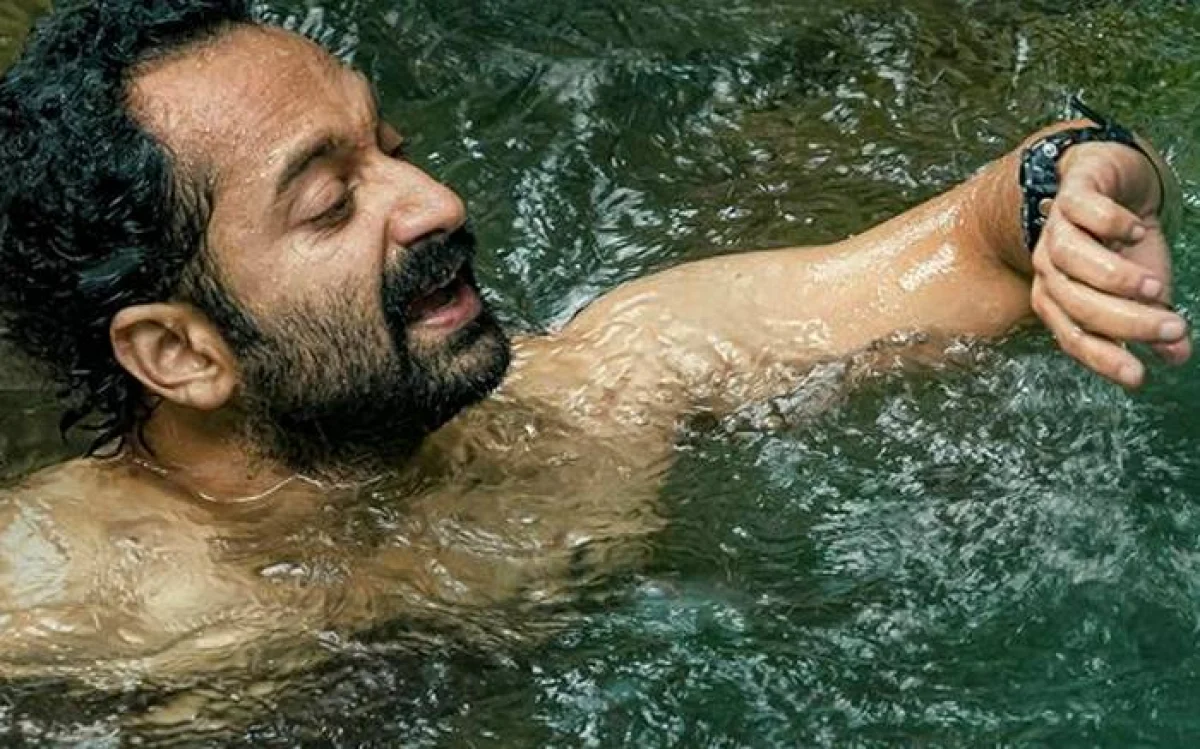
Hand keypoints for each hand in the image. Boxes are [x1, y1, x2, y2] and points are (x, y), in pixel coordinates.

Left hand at [1029, 141, 1191, 387]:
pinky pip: (1081, 208)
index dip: (1102, 358)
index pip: (1071, 335)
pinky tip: (1137, 231)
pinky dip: (1110, 223)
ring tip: (1155, 287)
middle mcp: (1049, 266)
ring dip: (1114, 277)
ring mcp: (1056, 227)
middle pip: (1072, 300)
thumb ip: (1154, 319)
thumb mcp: (1143, 287)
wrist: (1112, 180)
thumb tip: (1178, 355)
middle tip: (1173, 329)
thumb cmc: (1122, 244)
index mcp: (1058, 296)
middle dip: (1124, 321)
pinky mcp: (1073, 191)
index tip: (1140, 377)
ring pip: (1068, 256)